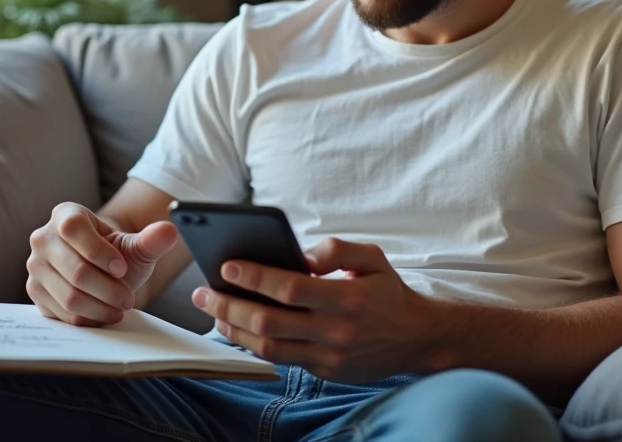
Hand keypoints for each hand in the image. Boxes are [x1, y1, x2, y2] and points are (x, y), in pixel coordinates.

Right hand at [27, 202, 177, 326]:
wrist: (103, 273)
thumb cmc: (117, 254)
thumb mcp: (136, 245)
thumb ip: (152, 239)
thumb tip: (169, 231)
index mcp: (65, 214)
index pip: (74, 229)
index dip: (100, 252)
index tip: (122, 268)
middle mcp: (43, 238)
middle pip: (75, 270)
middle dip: (109, 290)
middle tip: (129, 298)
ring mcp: (35, 266)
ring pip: (69, 296)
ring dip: (101, 308)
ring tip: (120, 307)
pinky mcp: (35, 292)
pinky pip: (62, 313)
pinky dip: (88, 318)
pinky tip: (104, 314)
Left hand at [191, 237, 435, 382]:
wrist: (417, 338)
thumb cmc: (388, 292)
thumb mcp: (372, 257)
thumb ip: (336, 249)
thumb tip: (301, 255)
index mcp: (347, 298)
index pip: (290, 289)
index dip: (255, 278)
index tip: (227, 267)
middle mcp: (336, 331)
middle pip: (270, 322)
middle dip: (230, 306)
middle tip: (205, 291)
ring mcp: (329, 356)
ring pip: (269, 348)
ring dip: (234, 330)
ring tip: (213, 311)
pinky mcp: (325, 372)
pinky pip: (282, 360)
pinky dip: (254, 345)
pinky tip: (236, 329)